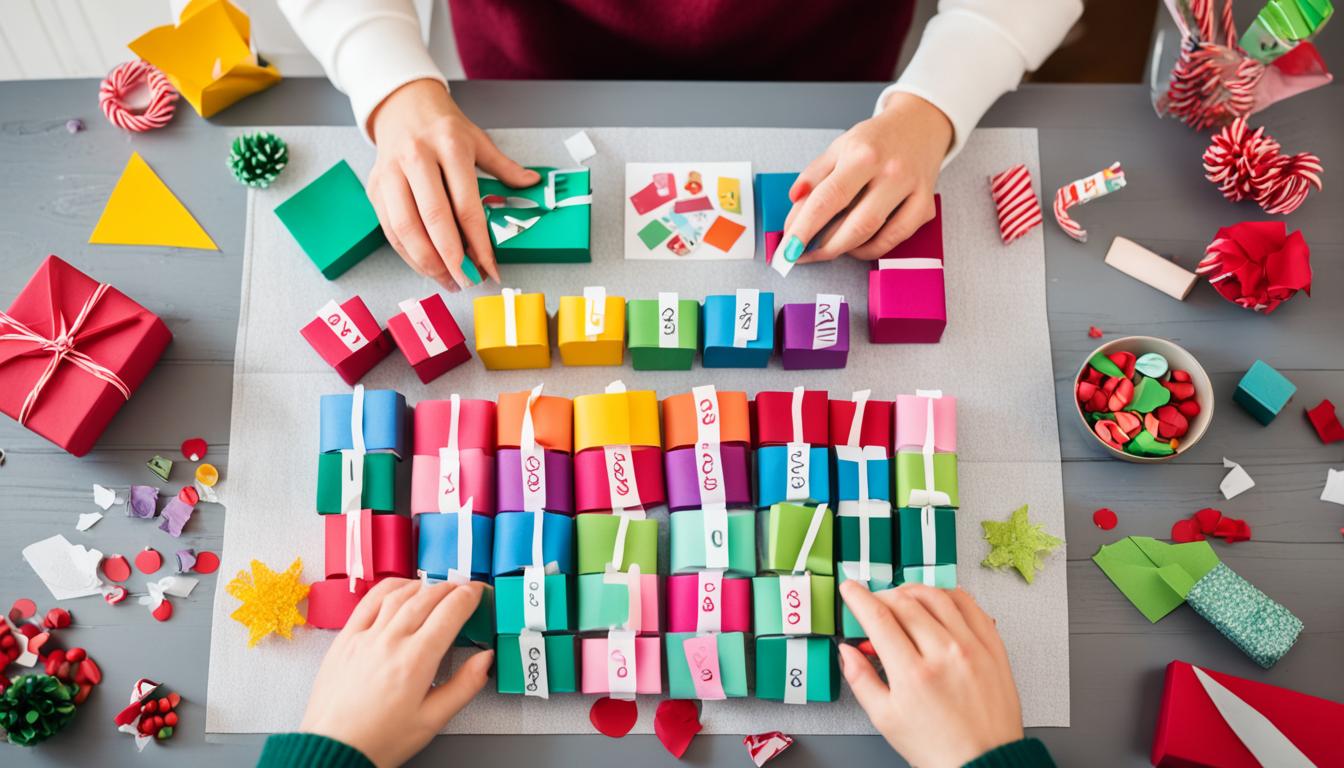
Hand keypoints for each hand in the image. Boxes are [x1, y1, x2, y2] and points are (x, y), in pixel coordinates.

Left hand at [299, 579, 492, 767]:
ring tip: (436, 588)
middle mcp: (390, 642)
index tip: (478, 592)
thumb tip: (485, 660)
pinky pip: (369, 601)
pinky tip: (400, 589)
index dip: (469, 595)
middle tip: (462, 588)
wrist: (334, 750)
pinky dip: (390, 588)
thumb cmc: (378, 740)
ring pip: (400, 595)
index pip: (450, 612)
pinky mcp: (345, 638)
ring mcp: (365, 637)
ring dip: (423, 585)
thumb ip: (464, 686)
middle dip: (451, 587)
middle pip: (428, 598)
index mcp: (416, 662)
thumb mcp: (432, 720)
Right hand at [367, 79, 539, 289]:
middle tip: (468, 281)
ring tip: (448, 279)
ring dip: (427, 262)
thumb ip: (504, 167)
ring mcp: (391, 173)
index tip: (490, 268)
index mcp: (448, 147)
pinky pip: (390, 229)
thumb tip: (531, 184)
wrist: (402, 106)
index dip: (479, 243)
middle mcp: (416, 159)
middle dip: (452, 258)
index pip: (466, 206)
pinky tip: (427, 266)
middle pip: (433, 219)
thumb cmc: (442, 127)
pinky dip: (408, 253)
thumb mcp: (478, 139)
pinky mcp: (375, 187)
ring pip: (405, 228)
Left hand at [777, 92, 952, 265]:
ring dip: (844, 250)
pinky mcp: (926, 207)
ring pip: (875, 235)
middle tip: (802, 254)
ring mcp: (912, 191)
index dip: (805, 227)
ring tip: (824, 248)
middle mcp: (892, 172)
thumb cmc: (876, 140)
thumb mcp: (839, 147)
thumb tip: (794, 202)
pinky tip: (855, 245)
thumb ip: (814, 175)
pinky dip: (870, 249)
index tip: (788, 248)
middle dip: (823, 247)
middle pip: (854, 224)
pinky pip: (895, 239)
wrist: (919, 126)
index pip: (828, 198)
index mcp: (863, 154)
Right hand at [838, 581, 1022, 767]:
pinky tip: (939, 602)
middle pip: (905, 602)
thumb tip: (847, 651)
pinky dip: (950, 595)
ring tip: (903, 599)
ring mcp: (972, 648)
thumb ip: (861, 679)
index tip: (851, 589)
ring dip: (913, 590)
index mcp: (913, 674)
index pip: (878, 617)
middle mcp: (944, 654)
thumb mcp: (886, 719)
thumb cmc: (938, 748)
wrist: (984, 763)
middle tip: (874, 602)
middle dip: (881, 595)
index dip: (859, 598)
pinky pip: (971, 606)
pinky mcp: (993, 648)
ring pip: (937, 596)